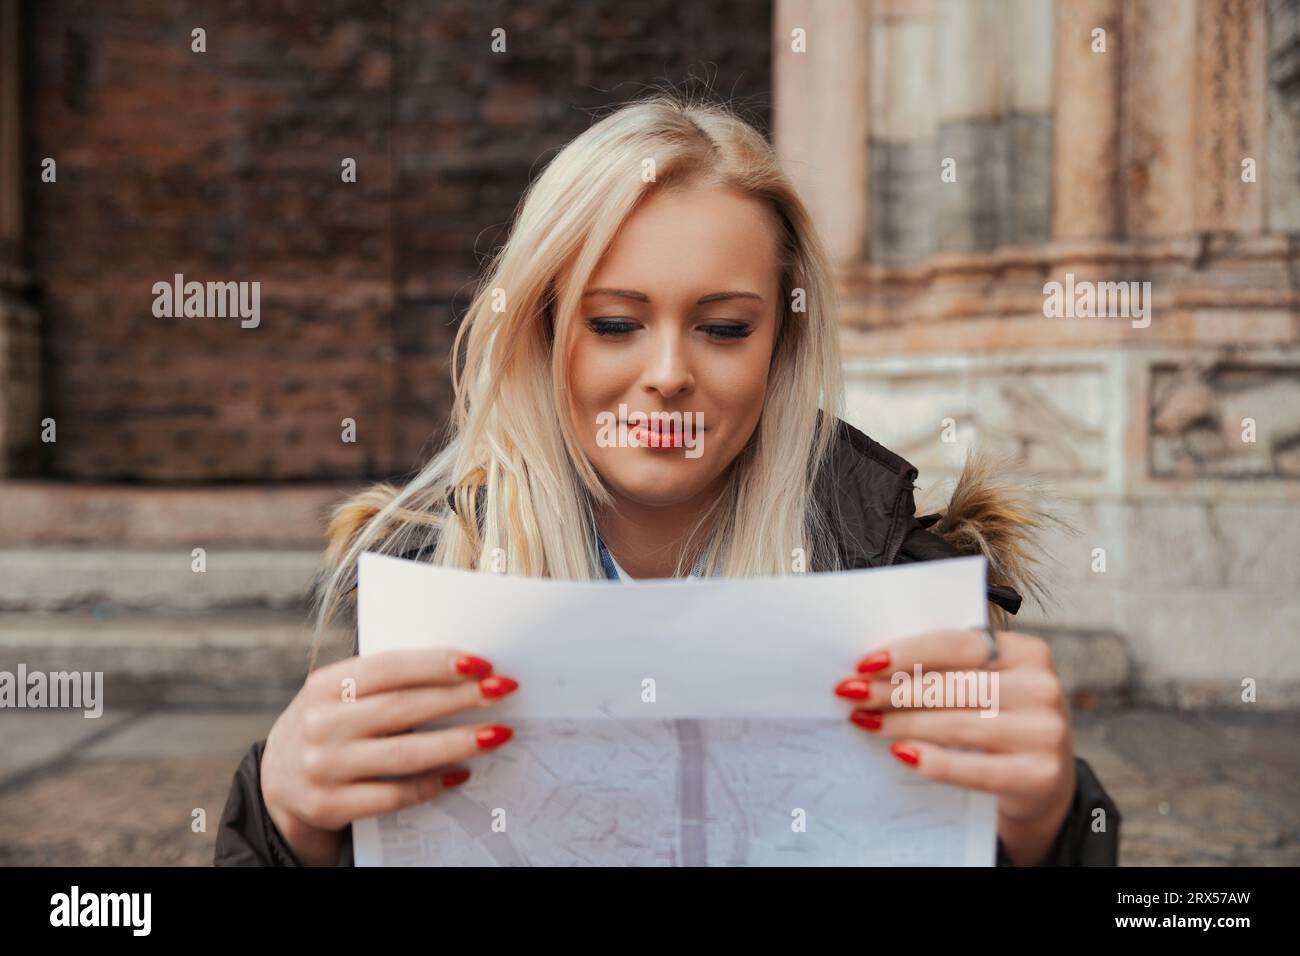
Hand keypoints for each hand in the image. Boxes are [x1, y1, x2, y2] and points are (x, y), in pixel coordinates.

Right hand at [260, 647, 518, 865]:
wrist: (277, 782)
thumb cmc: (329, 724)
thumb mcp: (339, 694)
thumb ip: (383, 682)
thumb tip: (460, 669)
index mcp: (325, 685)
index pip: (390, 667)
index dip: (438, 664)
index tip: (481, 663)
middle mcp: (320, 724)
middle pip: (404, 708)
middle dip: (460, 698)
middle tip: (503, 690)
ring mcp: (323, 767)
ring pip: (404, 754)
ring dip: (458, 742)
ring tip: (497, 733)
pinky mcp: (330, 805)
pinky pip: (393, 796)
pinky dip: (432, 784)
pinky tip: (461, 773)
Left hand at [835, 628, 1075, 865]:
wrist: (1046, 780)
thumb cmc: (1000, 718)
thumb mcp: (988, 683)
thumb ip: (948, 668)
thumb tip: (874, 666)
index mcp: (1028, 652)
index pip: (956, 645)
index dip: (906, 653)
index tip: (864, 664)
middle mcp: (1042, 688)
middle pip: (950, 686)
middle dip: (892, 691)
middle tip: (851, 694)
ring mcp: (1044, 734)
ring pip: (955, 725)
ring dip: (900, 723)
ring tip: (865, 721)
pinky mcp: (1038, 776)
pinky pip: (971, 768)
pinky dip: (931, 760)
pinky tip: (899, 752)